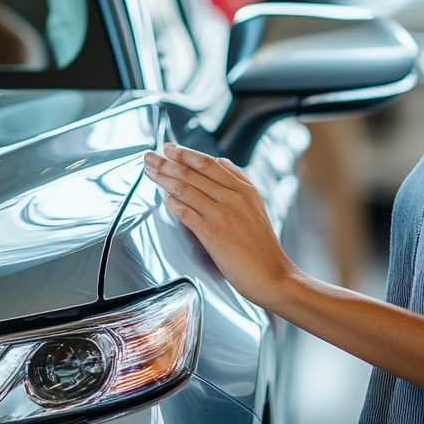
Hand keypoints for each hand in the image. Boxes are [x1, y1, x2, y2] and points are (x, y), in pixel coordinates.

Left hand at [143, 143, 296, 308]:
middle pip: (194, 173)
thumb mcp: (257, 205)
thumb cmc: (263, 246)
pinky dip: (173, 203)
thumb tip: (222, 162)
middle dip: (168, 161)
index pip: (209, 163)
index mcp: (245, 189)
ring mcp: (223, 215)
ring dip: (164, 178)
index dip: (185, 153)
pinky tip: (163, 198)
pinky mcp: (213, 235)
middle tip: (150, 155)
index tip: (169, 148)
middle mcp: (234, 198)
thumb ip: (240, 181)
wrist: (273, 275)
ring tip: (150, 172)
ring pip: (187, 189)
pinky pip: (187, 213)